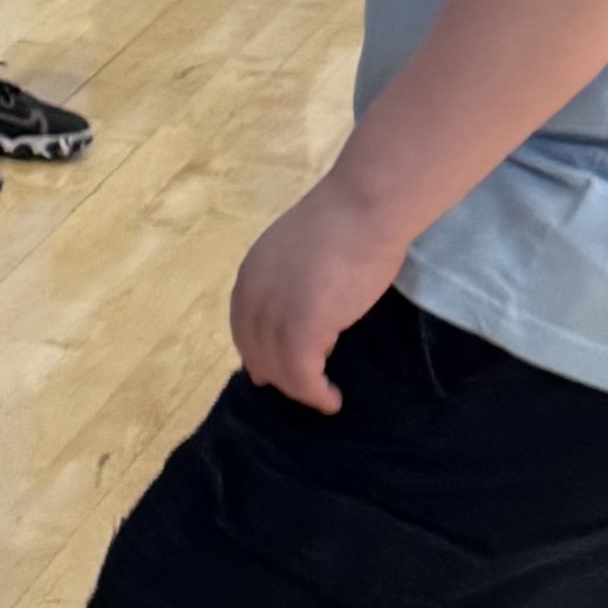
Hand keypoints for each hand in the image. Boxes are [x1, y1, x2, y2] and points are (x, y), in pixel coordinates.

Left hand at [227, 176, 409, 412]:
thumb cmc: (346, 222)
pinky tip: (331, 399)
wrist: (363, 208)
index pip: (244, 326)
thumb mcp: (301, 254)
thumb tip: (304, 315)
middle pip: (255, 351)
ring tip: (322, 397)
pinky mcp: (301, 328)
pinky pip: (301, 376)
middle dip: (277, 374)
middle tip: (304, 388)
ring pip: (278, 369)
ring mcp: (274, 312)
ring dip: (300, 389)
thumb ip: (291, 282)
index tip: (274, 371)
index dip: (258, 352)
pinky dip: (314, 394)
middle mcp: (253, 294)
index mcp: (251, 273)